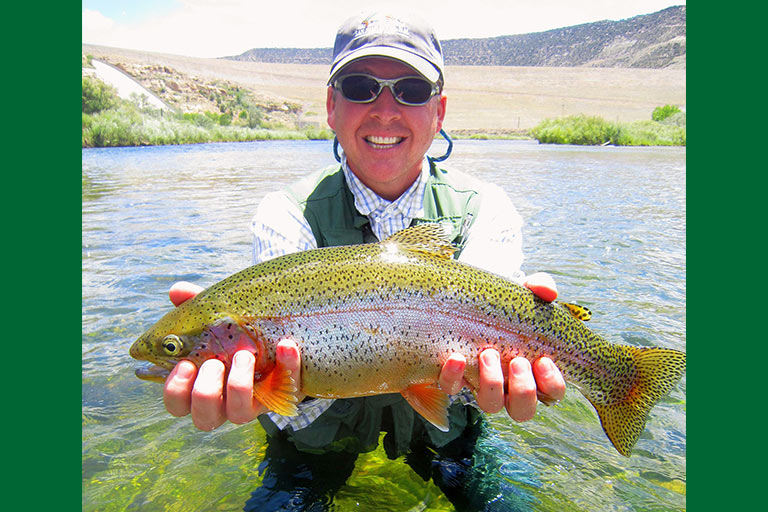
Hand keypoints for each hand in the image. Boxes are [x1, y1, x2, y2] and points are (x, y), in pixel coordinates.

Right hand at [162, 282, 304, 430]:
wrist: (280, 335)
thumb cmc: (236, 332)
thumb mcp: (216, 316)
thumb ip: (196, 306)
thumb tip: (176, 290)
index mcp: (199, 387)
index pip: (177, 404)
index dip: (176, 390)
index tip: (185, 364)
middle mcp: (223, 403)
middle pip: (204, 418)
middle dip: (206, 391)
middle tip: (215, 363)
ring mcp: (253, 403)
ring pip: (239, 415)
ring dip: (239, 385)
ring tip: (245, 354)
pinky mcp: (284, 395)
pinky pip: (287, 390)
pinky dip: (287, 366)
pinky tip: (285, 344)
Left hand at [437, 272, 564, 420]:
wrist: (468, 300)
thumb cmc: (506, 303)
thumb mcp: (525, 292)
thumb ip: (541, 287)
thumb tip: (548, 291)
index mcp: (535, 372)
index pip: (553, 392)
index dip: (552, 382)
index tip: (544, 360)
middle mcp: (510, 387)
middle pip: (522, 410)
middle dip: (522, 389)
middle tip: (517, 360)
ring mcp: (482, 386)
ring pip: (491, 404)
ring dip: (492, 383)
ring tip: (488, 354)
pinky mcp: (455, 378)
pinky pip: (452, 387)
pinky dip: (454, 376)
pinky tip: (456, 356)